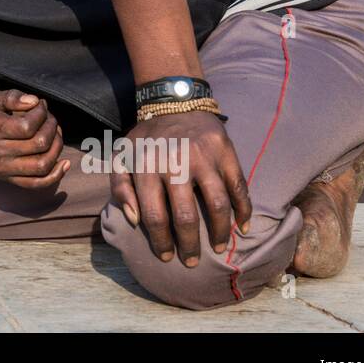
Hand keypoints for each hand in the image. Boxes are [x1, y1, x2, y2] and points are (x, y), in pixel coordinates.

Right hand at [0, 89, 68, 189]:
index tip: (41, 105)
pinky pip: (36, 184)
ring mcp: (2, 168)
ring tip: (55, 134)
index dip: (41, 113)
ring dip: (56, 148)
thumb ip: (13, 97)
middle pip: (39, 144)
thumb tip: (35, 102)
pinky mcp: (8, 178)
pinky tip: (64, 163)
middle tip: (50, 118)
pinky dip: (55, 176)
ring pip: (42, 165)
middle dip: (52, 127)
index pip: (28, 126)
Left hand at [109, 110, 252, 265]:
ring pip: (217, 205)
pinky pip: (239, 187)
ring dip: (220, 233)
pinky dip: (244, 210)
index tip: (166, 256)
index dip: (160, 241)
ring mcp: (204, 157)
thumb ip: (119, 186)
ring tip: (219, 248)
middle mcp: (175, 162)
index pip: (154, 215)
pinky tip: (243, 227)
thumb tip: (132, 219)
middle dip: (189, 245)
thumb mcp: (122, 155)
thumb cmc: (147, 138)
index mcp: (147, 166)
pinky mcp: (226, 152)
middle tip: (191, 261)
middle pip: (186, 216)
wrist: (174, 101)